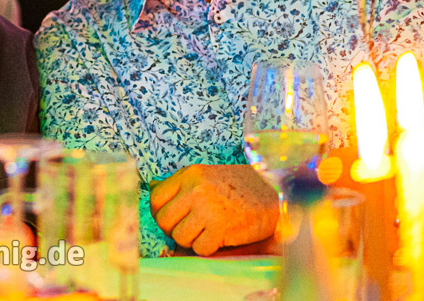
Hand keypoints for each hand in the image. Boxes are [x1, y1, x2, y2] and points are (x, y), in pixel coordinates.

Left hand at [149, 164, 277, 255]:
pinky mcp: (221, 228)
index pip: (156, 198)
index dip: (160, 212)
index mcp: (190, 175)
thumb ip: (178, 183)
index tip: (172, 216)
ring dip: (191, 239)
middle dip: (172, 229)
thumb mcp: (204, 176)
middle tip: (188, 228)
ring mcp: (208, 209)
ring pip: (180, 236)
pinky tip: (217, 238)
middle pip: (164, 220)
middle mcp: (196, 190)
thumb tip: (151, 187)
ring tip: (205, 231)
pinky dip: (206, 248)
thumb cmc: (236, 186)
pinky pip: (199, 248)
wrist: (272, 193)